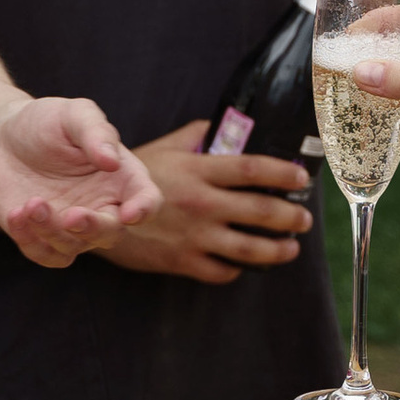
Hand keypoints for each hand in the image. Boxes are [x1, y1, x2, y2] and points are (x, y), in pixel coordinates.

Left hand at [0, 97, 160, 268]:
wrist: (1, 140)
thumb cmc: (46, 123)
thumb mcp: (73, 114)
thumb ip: (96, 132)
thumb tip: (112, 161)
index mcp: (122, 178)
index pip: (147, 200)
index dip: (144, 209)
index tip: (130, 213)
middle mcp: (103, 207)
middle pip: (112, 233)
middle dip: (94, 228)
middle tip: (72, 216)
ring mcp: (73, 227)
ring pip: (74, 246)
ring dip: (53, 232)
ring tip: (31, 204)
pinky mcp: (44, 239)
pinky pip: (45, 255)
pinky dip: (30, 241)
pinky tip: (16, 214)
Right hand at [99, 121, 313, 284]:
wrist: (95, 214)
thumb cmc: (133, 176)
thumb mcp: (164, 147)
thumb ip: (197, 136)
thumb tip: (226, 127)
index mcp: (198, 170)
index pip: (253, 169)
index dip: (283, 173)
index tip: (302, 178)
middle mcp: (201, 203)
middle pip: (261, 211)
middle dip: (291, 218)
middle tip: (304, 220)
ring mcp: (193, 236)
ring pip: (249, 248)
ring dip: (277, 250)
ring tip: (290, 248)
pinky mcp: (181, 262)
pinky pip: (221, 272)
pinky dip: (238, 270)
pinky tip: (246, 265)